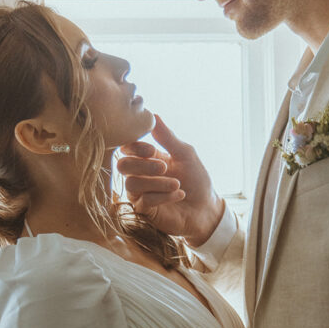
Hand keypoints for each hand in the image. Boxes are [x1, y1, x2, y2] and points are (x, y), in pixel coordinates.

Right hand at [117, 116, 224, 244]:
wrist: (206, 208)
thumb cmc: (197, 180)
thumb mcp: (185, 154)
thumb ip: (168, 137)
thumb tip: (153, 115)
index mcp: (147, 159)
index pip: (127, 148)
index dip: (135, 148)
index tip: (152, 151)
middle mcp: (140, 175)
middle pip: (123, 166)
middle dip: (143, 165)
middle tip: (164, 167)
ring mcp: (139, 194)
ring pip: (131, 184)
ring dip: (157, 182)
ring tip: (177, 184)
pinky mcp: (144, 212)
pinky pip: (143, 201)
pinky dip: (163, 196)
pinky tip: (180, 194)